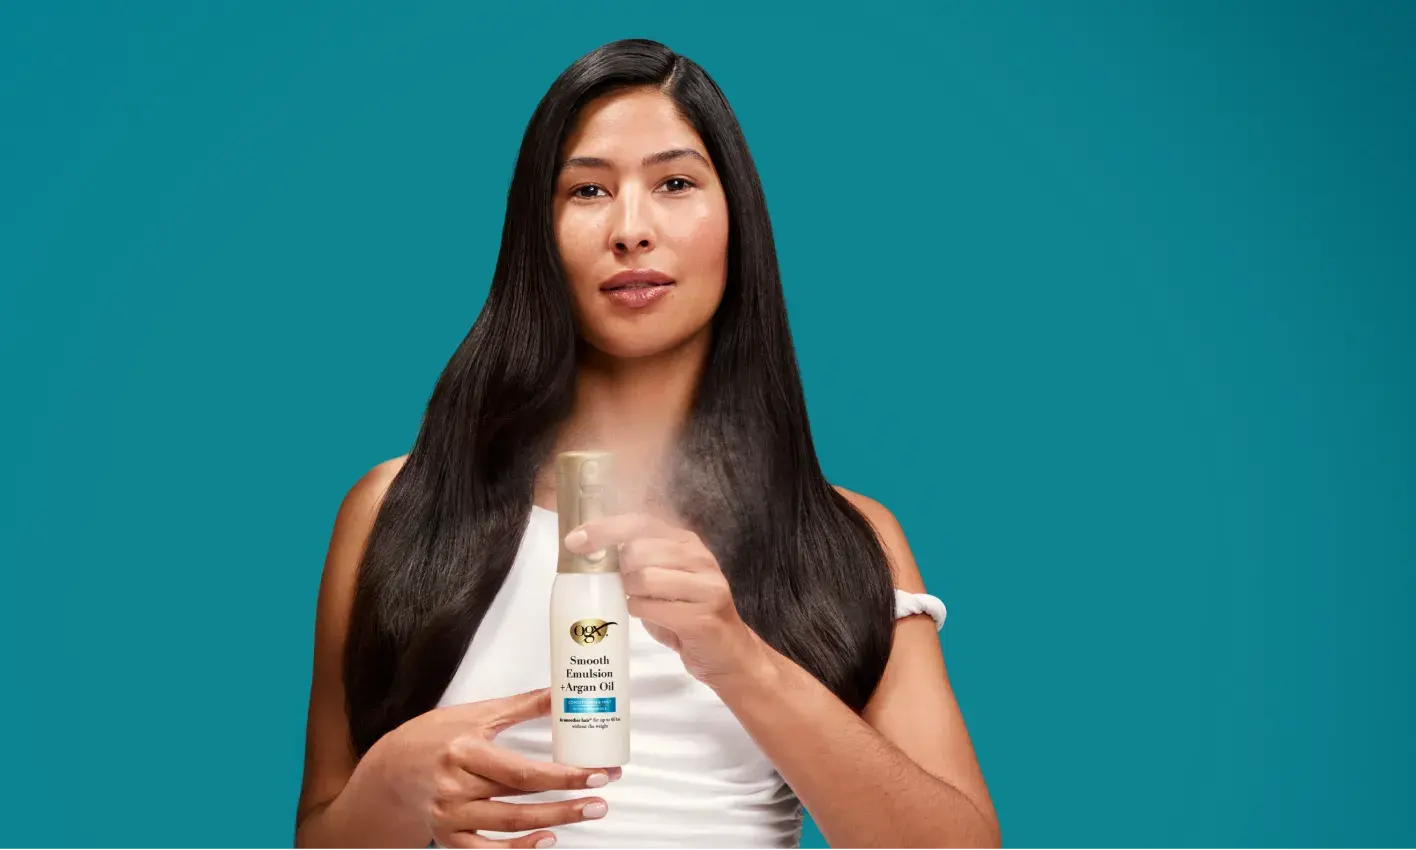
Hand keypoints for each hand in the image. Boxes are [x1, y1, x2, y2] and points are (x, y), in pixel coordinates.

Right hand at [376, 687, 619, 849]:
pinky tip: (546, 840)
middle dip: (567, 800)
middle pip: (520, 800)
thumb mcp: (476, 714)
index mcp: (465, 752)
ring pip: (508, 826)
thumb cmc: (433, 737)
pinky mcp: (448, 836)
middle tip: (601, 797)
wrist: (390, 769)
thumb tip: (561, 692)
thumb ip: (521, 706)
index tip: (596, 772)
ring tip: (587, 812)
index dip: (564, 775)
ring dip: (553, 822)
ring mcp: (450, 816)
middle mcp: (456, 787)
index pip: (523, 771)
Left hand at [564, 511, 768, 688]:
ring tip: (642, 603)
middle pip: (638, 550)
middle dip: (620, 570)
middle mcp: (698, 557)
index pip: (640, 523)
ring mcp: (705, 585)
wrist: (727, 653)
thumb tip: (591, 551)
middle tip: (625, 587)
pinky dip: (641, 612)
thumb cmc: (688, 615)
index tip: (575, 540)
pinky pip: (651, 607)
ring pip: (643, 578)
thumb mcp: (664, 579)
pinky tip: (652, 616)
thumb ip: (638, 562)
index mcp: (686, 542)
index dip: (604, 529)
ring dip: (631, 594)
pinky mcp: (702, 615)